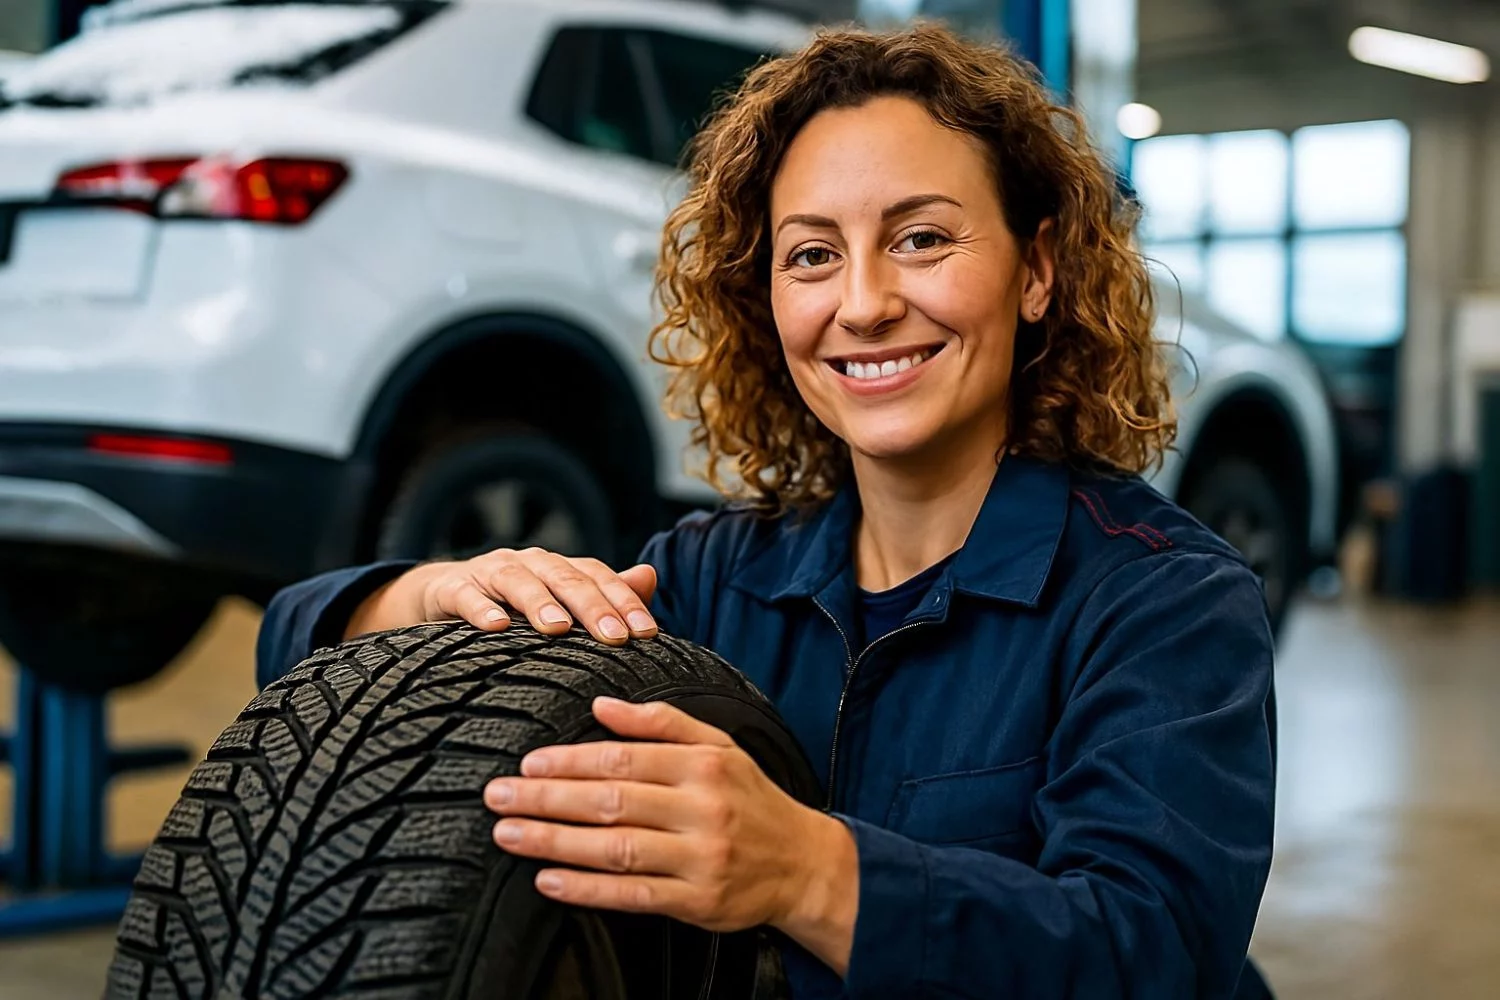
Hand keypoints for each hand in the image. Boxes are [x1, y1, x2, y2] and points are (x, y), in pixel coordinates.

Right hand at [344, 548, 658, 644]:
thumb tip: (649, 576)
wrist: (441, 598)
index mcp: (558, 568)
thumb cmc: (512, 608)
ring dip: (540, 602)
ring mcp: (489, 573)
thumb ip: (603, 594)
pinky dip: (480, 609)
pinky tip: (496, 628)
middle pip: (565, 578)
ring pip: (518, 581)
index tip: (648, 633)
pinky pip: (466, 596)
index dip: (624, 601)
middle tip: (615, 636)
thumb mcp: (557, 603)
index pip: (598, 577)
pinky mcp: (452, 589)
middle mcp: (529, 564)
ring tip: (559, 628)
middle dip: (592, 607)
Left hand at [483, 697, 858, 972]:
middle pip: (612, 801)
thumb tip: (602, 703)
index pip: (624, 758)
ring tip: (510, 835)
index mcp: (703, 766)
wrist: (804, 863)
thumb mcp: (719, 746)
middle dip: (547, 799)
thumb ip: (662, 722)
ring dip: (555, 842)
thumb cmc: (751, 799)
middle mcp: (702, 809)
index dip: (570, 761)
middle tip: (498, 797)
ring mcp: (700, 858)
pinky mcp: (698, 901)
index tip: (527, 763)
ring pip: (616, 849)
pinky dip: (587, 889)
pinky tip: (550, 880)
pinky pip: (633, 895)